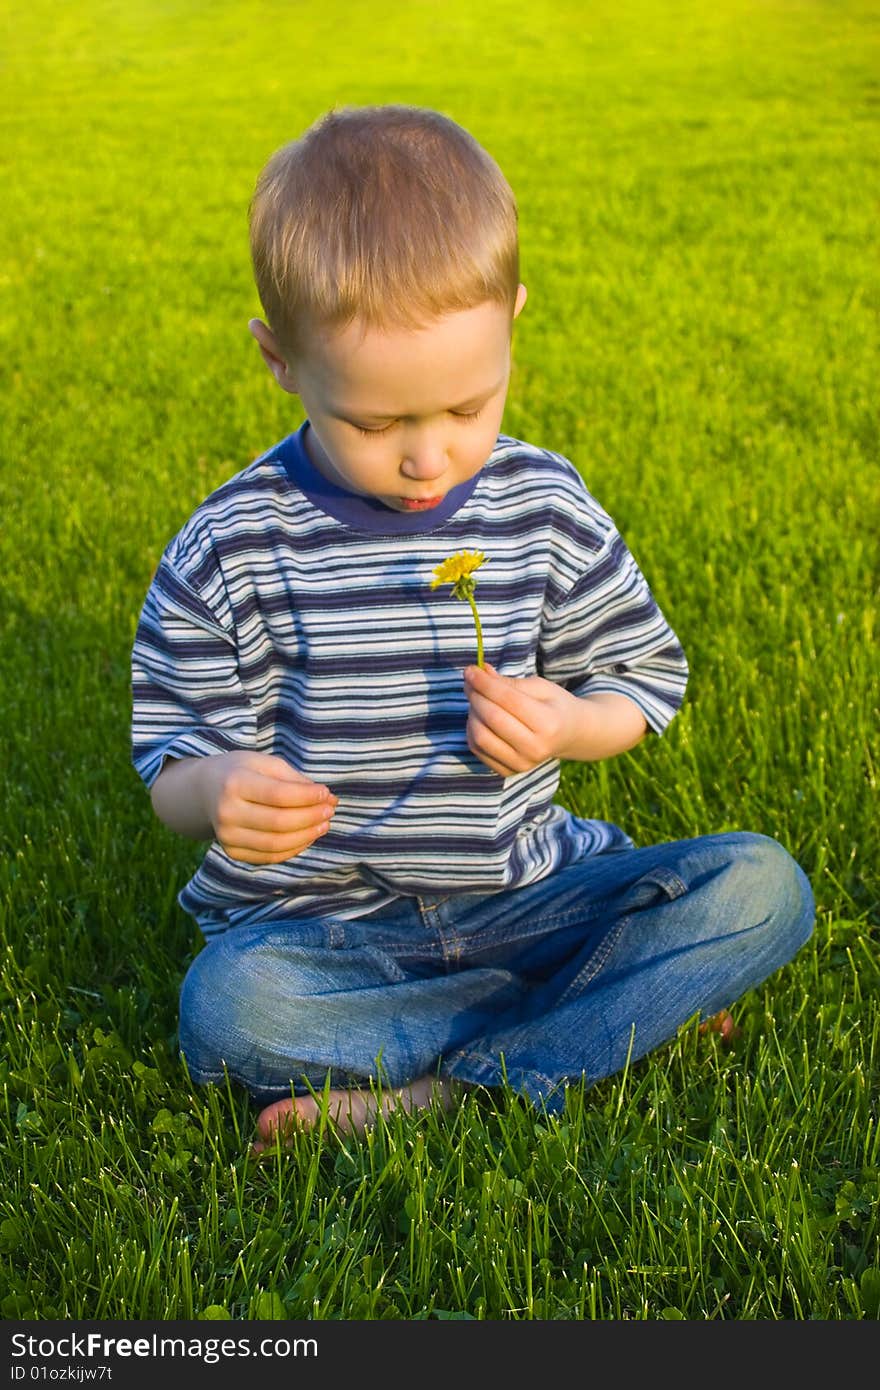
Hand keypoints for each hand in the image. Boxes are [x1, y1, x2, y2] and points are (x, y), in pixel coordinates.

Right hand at [201, 751, 338, 863]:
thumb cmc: (241, 772)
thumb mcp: (264, 763)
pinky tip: (307, 836)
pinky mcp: (232, 852)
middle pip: (279, 822)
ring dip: (307, 836)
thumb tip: (327, 798)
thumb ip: (294, 779)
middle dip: (311, 817)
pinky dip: (294, 849)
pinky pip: (269, 856)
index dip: (308, 797)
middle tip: (330, 810)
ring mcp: (227, 836)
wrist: (203, 791)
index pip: (279, 795)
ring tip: (324, 824)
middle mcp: (226, 812)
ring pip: (276, 844)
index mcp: (234, 783)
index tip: (326, 793)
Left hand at [463, 662, 586, 776]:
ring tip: (478, 701)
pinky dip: (472, 730)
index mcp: (548, 723)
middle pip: (492, 718)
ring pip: (480, 737)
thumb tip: (479, 672)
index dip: (485, 683)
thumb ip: (509, 682)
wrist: (569, 736)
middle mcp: (535, 748)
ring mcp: (522, 763)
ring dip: (472, 714)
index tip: (470, 670)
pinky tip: (479, 718)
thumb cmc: (553, 706)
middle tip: (470, 682)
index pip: (508, 699)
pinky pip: (477, 749)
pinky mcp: (508, 771)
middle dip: (475, 696)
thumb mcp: (540, 687)